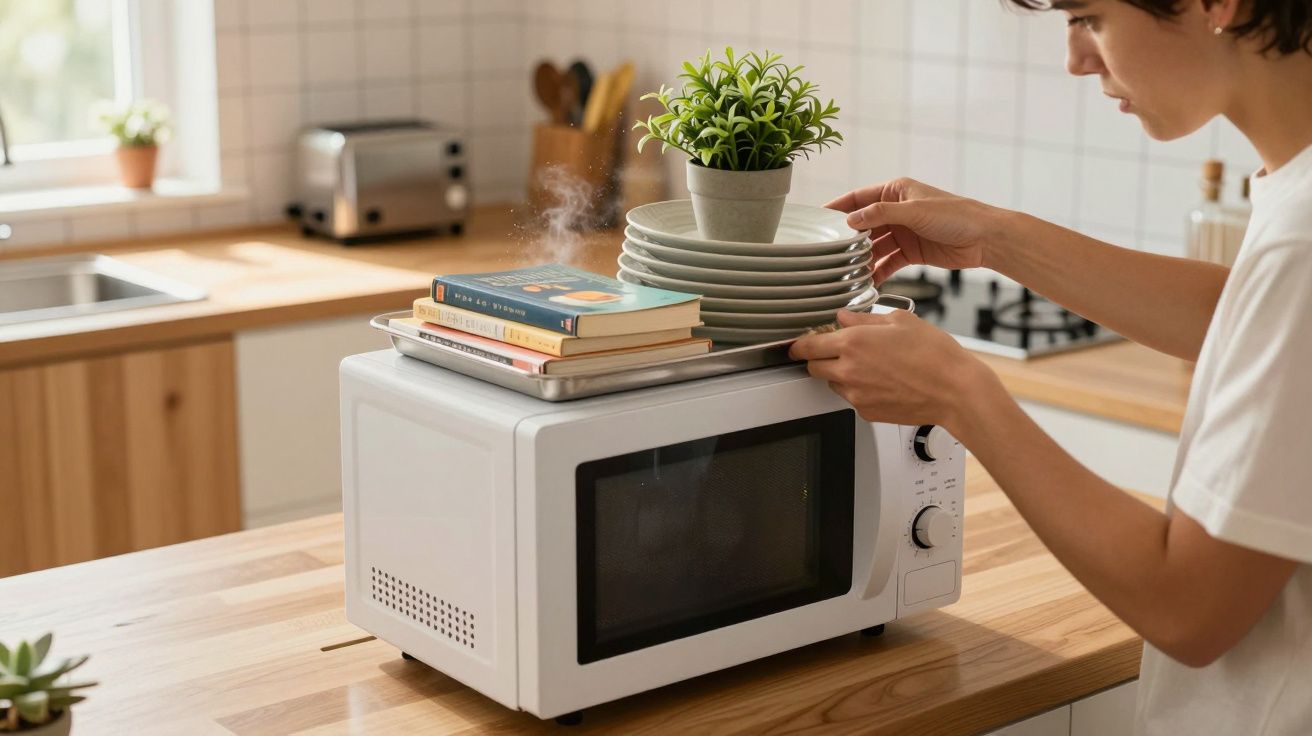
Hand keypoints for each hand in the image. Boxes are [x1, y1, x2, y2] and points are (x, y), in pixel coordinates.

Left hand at [788, 309, 1000, 430]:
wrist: (955, 390)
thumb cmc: (934, 355)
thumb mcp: (900, 321)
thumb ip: (865, 319)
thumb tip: (844, 317)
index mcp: (853, 343)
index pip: (807, 346)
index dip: (798, 345)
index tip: (797, 345)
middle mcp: (849, 370)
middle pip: (813, 367)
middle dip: (820, 358)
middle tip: (836, 351)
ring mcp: (856, 394)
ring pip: (832, 383)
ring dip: (840, 374)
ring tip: (869, 366)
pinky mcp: (866, 412)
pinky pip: (851, 398)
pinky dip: (858, 390)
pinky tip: (882, 381)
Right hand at [825, 178, 1008, 282]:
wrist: (985, 239)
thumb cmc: (956, 215)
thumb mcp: (914, 210)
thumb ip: (881, 213)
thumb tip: (850, 219)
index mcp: (896, 191)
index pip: (858, 198)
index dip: (837, 208)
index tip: (816, 219)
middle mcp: (896, 211)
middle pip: (863, 225)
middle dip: (848, 239)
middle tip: (829, 253)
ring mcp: (903, 232)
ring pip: (874, 246)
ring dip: (862, 259)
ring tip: (847, 272)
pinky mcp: (911, 252)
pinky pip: (888, 262)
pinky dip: (878, 272)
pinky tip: (868, 282)